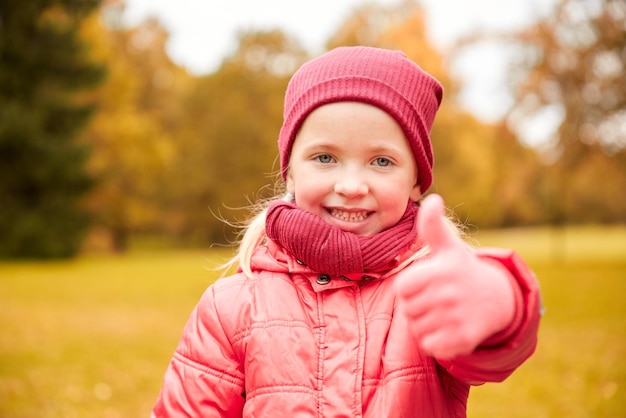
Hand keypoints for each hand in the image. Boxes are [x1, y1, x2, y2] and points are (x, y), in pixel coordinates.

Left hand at [395, 194, 514, 358]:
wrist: (498, 298)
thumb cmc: (462, 269)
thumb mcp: (448, 246)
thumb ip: (432, 225)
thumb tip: (432, 199)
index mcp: (441, 270)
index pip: (402, 289)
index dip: (410, 288)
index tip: (425, 283)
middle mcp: (450, 294)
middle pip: (409, 311)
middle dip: (417, 307)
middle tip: (436, 299)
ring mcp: (459, 317)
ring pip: (418, 330)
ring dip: (425, 325)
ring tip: (443, 313)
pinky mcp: (466, 340)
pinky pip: (432, 347)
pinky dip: (436, 342)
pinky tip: (449, 328)